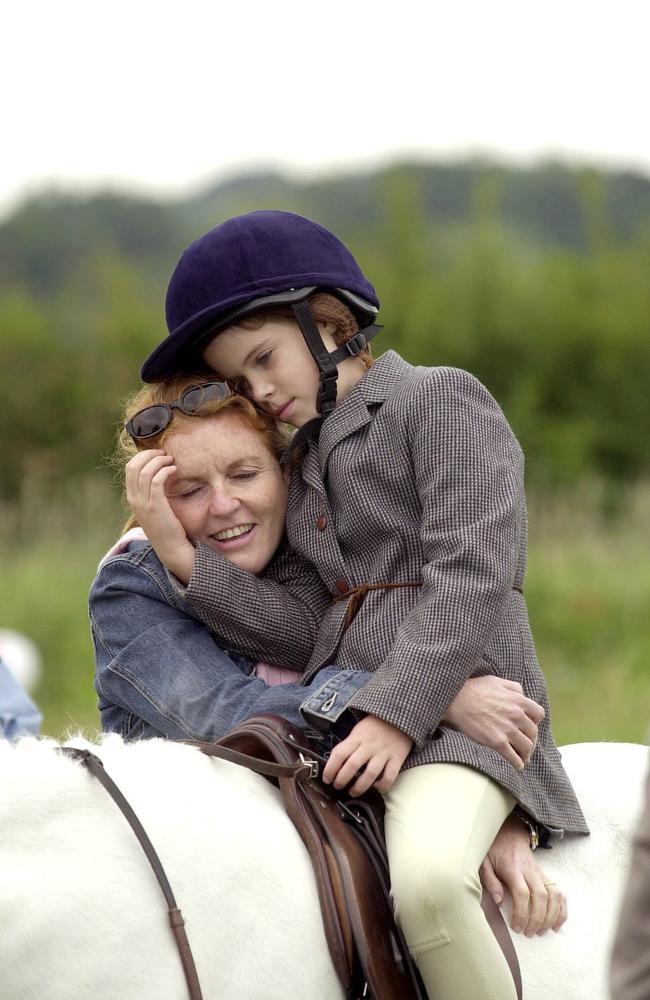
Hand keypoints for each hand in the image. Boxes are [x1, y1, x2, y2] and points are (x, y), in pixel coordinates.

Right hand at [125, 450, 194, 583]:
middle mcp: (134, 499)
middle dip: (149, 455)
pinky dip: (165, 470)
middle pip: (134, 466)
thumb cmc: (166, 526)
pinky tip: (174, 470)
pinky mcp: (156, 506)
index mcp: (132, 497)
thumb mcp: (153, 507)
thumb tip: (158, 473)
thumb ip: (151, 492)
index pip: (130, 468)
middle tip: (164, 454)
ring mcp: (143, 503)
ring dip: (159, 461)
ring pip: (145, 471)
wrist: (170, 547)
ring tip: (171, 460)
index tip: (157, 455)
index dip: (143, 457)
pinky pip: (157, 480)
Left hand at [322, 716, 412, 795]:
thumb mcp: (358, 730)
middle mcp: (369, 745)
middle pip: (352, 765)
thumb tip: (335, 764)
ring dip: (359, 787)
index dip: (330, 768)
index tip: (326, 779)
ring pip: (370, 774)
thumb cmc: (375, 726)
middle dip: (342, 780)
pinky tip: (376, 787)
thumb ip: (349, 745)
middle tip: (337, 787)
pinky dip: (382, 785)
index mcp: (357, 737)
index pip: (339, 753)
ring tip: (353, 792)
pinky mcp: (397, 758)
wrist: (399, 716)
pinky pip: (389, 776)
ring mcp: (384, 752)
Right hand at [443, 676, 543, 770]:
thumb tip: (522, 694)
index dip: (535, 721)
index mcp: (517, 700)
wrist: (454, 702)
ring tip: (523, 757)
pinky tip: (517, 765)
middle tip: (525, 743)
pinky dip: (518, 764)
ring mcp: (507, 730)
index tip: (529, 725)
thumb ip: (513, 687)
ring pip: (527, 747)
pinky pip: (514, 757)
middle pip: (534, 733)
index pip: (539, 714)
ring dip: (526, 753)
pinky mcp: (497, 742)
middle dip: (531, 739)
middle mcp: (516, 715)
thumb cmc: (472, 690)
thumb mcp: (496, 681)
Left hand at [480, 814, 566, 935]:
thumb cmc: (494, 850)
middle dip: (538, 919)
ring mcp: (540, 873)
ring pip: (554, 895)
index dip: (521, 913)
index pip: (522, 893)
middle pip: (541, 896)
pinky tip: (557, 923)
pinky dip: (562, 909)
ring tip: (543, 931)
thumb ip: (490, 881)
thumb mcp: (484, 862)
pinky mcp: (546, 875)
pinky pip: (559, 892)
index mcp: (512, 868)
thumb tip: (499, 901)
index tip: (516, 927)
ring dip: (552, 916)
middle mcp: (529, 871)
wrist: (510, 833)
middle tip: (529, 933)